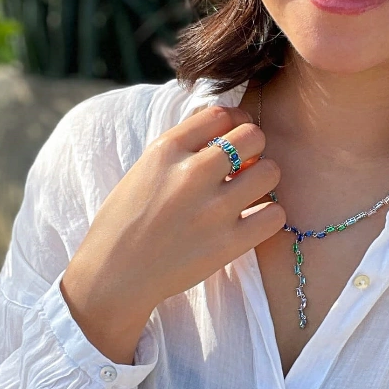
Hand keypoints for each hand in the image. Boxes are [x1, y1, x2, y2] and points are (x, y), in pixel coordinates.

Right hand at [60, 104, 284, 365]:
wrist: (113, 276)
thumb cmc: (126, 221)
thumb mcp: (144, 168)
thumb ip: (182, 146)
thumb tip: (224, 125)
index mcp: (167, 149)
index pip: (221, 113)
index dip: (233, 124)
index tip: (230, 140)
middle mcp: (192, 173)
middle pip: (254, 135)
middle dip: (254, 148)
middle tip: (244, 167)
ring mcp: (213, 209)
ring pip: (270, 171)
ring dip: (263, 181)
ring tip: (247, 195)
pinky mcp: (228, 243)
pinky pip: (275, 214)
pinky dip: (268, 216)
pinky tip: (251, 221)